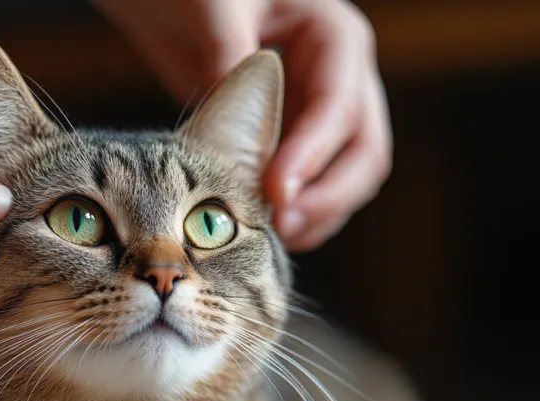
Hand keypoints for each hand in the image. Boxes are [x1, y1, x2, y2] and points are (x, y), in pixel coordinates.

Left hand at [94, 0, 392, 251]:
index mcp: (334, 39)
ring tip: (269, 237)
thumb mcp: (214, 10)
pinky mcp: (291, 143)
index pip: (339, 107)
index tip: (275, 192)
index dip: (312, 155)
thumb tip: (233, 132)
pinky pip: (309, 188)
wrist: (177, 3)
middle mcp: (339, 80)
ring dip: (314, 215)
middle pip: (363, 153)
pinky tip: (262, 232)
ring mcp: (318, 116)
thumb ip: (225, 63)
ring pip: (343, 180)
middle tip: (279, 227)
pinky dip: (292, 214)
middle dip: (327, 197)